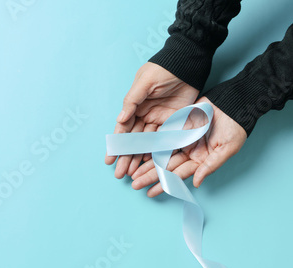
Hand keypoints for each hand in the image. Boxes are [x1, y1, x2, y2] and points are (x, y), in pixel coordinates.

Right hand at [105, 62, 198, 177]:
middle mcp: (144, 115)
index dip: (116, 145)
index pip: (123, 130)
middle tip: (119, 173)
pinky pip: (164, 141)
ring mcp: (159, 120)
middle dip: (126, 157)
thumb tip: (120, 119)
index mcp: (135, 106)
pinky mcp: (174, 122)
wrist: (188, 63)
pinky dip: (157, 153)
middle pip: (133, 141)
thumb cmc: (163, 69)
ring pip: (147, 144)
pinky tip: (150, 164)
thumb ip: (132, 101)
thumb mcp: (144, 82)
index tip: (109, 159)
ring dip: (139, 159)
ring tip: (132, 174)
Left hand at [130, 97, 246, 196]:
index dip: (164, 184)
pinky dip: (150, 145)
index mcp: (200, 160)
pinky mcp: (177, 127)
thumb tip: (197, 183)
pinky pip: (161, 137)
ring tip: (132, 173)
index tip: (150, 193)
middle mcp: (188, 152)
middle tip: (134, 185)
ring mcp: (182, 140)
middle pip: (166, 167)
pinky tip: (138, 153)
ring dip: (146, 164)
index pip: (178, 175)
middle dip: (150, 176)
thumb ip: (210, 166)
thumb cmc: (235, 127)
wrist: (233, 103)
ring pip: (160, 154)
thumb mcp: (227, 149)